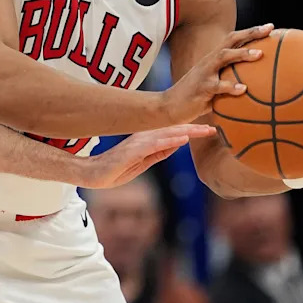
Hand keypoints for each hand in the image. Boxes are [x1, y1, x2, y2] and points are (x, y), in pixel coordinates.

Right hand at [76, 124, 216, 188]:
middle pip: (172, 131)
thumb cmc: (112, 170)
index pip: (171, 134)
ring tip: (203, 130)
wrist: (89, 174)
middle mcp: (142, 138)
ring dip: (186, 132)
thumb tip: (175, 145)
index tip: (207, 130)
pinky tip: (182, 139)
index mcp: (145, 141)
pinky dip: (169, 141)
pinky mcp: (132, 151)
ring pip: (166, 135)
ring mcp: (137, 143)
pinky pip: (154, 145)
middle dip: (193, 129)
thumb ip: (157, 153)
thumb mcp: (140, 163)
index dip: (189, 131)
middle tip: (213, 128)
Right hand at [162, 23, 273, 123]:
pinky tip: (243, 89)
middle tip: (269, 30)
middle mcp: (209, 62)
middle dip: (250, 34)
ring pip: (223, 58)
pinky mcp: (200, 88)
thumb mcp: (214, 85)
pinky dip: (231, 87)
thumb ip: (230, 80)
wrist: (169, 106)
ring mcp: (204, 74)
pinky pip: (217, 86)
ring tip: (259, 54)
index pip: (233, 40)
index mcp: (213, 60)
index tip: (270, 27)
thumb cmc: (196, 97)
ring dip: (242, 54)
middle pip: (230, 41)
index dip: (251, 32)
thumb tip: (256, 86)